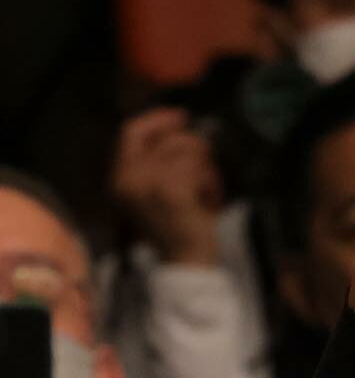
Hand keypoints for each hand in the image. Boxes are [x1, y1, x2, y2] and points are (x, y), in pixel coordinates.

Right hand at [113, 108, 223, 264]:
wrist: (185, 260)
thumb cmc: (178, 226)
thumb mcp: (156, 190)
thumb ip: (158, 160)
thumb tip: (181, 128)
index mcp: (119, 177)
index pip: (131, 131)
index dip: (158, 119)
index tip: (182, 117)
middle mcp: (127, 178)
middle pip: (169, 138)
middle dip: (197, 149)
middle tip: (206, 172)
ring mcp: (148, 183)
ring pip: (190, 151)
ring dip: (207, 171)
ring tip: (204, 194)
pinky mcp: (172, 190)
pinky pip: (200, 169)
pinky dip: (212, 184)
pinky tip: (208, 202)